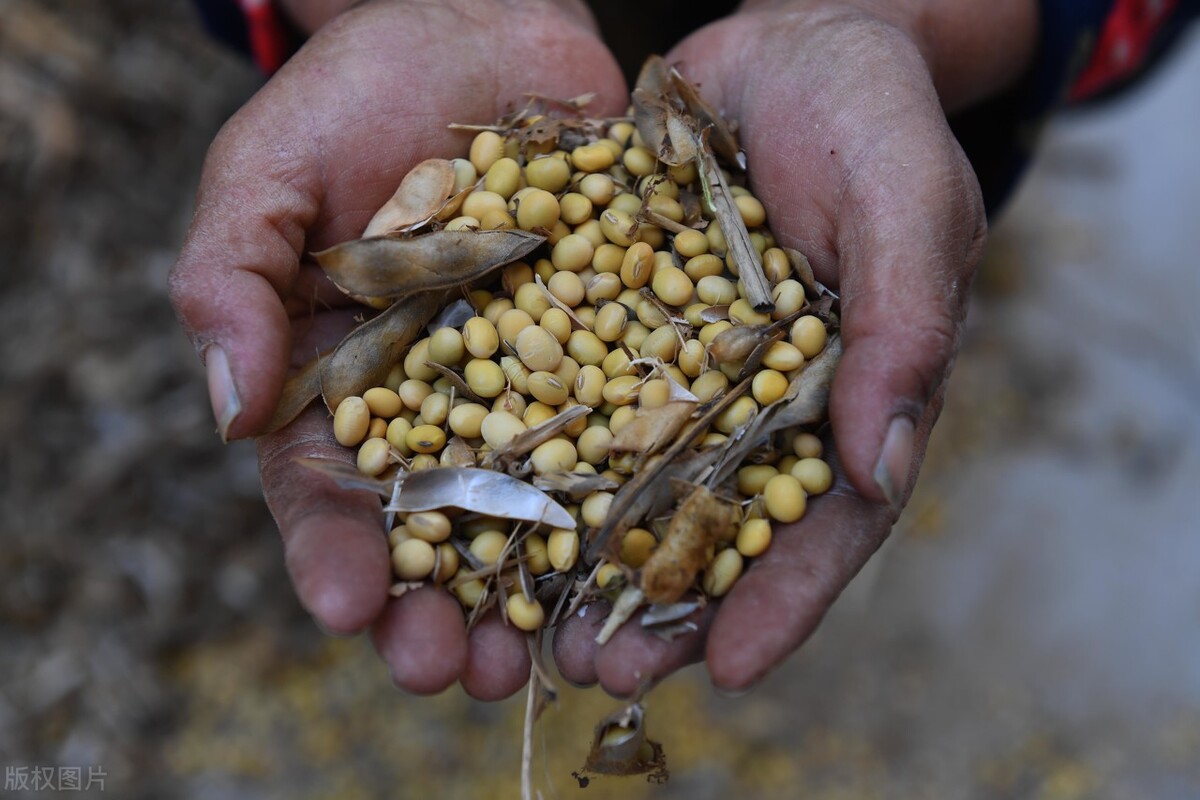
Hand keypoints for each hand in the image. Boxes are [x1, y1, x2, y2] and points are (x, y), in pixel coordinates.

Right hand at [169, 0, 625, 697]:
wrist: (479, 19)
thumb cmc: (356, 92)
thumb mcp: (270, 171)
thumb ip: (231, 279)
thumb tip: (231, 409)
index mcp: (346, 383)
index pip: (326, 493)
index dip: (334, 555)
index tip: (349, 606)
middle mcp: (446, 402)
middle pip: (439, 528)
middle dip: (442, 607)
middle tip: (455, 674)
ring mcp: (536, 378)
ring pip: (540, 505)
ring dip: (542, 587)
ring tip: (553, 654)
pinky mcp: (618, 342)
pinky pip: (629, 426)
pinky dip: (635, 494)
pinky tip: (646, 554)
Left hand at [554, 0, 1035, 694]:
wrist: (783, 40)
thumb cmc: (867, 114)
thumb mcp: (905, 200)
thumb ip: (905, 324)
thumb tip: (884, 469)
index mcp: (847, 394)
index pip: (826, 516)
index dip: (784, 596)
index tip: (731, 668)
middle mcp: (756, 400)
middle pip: (713, 520)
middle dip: (659, 600)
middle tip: (599, 670)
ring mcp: (680, 365)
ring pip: (630, 473)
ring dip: (580, 548)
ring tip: (526, 621)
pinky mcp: (611, 316)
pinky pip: (566, 386)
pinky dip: (530, 440)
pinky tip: (478, 487)